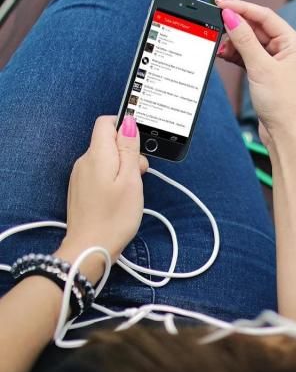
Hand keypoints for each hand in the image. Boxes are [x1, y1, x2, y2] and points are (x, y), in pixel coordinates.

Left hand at [56, 116, 147, 281]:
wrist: (90, 248)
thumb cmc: (115, 216)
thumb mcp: (131, 179)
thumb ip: (129, 149)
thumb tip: (128, 123)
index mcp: (97, 155)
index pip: (106, 122)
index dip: (125, 127)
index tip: (139, 145)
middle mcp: (84, 161)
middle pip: (107, 141)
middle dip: (128, 151)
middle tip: (140, 175)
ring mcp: (79, 176)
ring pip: (105, 158)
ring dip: (122, 167)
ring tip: (131, 190)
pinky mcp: (80, 189)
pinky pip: (98, 172)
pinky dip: (112, 178)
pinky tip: (119, 197)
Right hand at [214, 0, 295, 144]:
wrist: (286, 134)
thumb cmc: (282, 103)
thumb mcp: (261, 68)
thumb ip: (245, 41)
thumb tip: (231, 17)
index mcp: (293, 43)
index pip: (265, 16)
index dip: (242, 8)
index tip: (221, 4)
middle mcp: (287, 49)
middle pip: (257, 28)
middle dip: (236, 27)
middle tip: (215, 25)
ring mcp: (277, 62)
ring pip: (251, 43)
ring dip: (234, 43)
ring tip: (219, 47)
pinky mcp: (267, 74)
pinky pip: (249, 57)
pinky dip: (236, 55)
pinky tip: (224, 55)